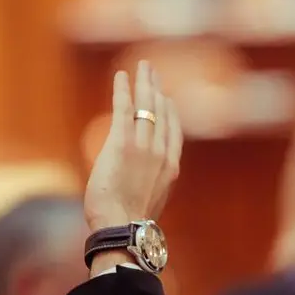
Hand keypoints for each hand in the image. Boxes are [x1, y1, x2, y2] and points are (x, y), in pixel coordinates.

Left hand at [84, 60, 183, 231]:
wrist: (122, 228)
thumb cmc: (130, 224)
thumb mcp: (148, 205)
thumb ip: (148, 188)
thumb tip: (139, 189)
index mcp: (170, 168)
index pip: (173, 132)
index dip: (170, 112)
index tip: (166, 98)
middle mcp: (161, 153)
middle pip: (162, 113)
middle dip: (157, 90)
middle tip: (153, 73)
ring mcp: (143, 147)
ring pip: (146, 106)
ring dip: (144, 83)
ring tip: (143, 66)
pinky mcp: (122, 143)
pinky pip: (124, 109)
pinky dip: (123, 90)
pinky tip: (121, 75)